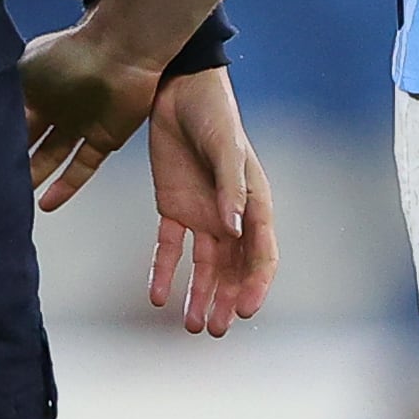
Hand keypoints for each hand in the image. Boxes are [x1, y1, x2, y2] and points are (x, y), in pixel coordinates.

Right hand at [23, 25, 157, 209]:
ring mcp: (80, 123)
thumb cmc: (71, 52)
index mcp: (34, 87)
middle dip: (11, 161)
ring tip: (14, 198)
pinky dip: (65, 186)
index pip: (9, 121)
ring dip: (35, 176)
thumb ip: (2, 95)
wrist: (120, 51)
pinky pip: (82, 167)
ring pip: (52, 157)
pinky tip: (47, 202)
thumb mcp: (21, 71)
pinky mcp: (105, 139)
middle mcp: (56, 106)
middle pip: (29, 142)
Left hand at [143, 67, 275, 335]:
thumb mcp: (224, 148)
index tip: (242, 310)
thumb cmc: (213, 114)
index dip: (254, 284)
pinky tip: (157, 297)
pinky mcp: (173, 207)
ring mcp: (203, 213)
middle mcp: (232, 214)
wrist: (177, 89)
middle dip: (225, 300)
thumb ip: (229, 189)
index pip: (261, 254)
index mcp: (255, 202)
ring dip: (199, 295)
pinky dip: (164, 272)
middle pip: (233, 268)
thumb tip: (233, 229)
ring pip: (204, 266)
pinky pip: (170, 247)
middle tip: (214, 329)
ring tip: (192, 326)